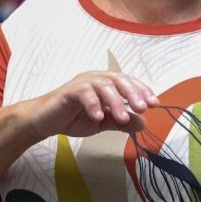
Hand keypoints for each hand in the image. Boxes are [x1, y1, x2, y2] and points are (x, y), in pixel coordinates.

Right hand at [29, 71, 158, 138]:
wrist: (46, 121)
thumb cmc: (73, 117)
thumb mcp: (103, 122)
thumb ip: (122, 122)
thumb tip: (143, 123)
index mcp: (106, 84)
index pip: (128, 82)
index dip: (142, 90)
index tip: (154, 103)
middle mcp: (95, 79)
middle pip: (118, 79)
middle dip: (133, 93)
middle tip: (142, 108)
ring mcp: (82, 83)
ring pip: (103, 85)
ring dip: (115, 102)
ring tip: (121, 118)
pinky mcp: (68, 91)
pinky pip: (83, 93)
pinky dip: (93, 104)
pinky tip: (98, 117)